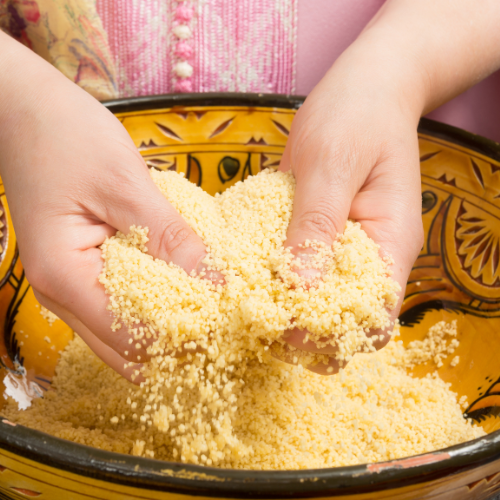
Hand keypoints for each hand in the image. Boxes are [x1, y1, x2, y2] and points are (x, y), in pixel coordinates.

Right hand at [0, 31, 217, 380]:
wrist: (25, 111)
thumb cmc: (66, 138)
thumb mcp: (125, 185)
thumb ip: (168, 237)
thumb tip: (214, 284)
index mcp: (65, 277)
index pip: (130, 337)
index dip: (180, 335)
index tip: (225, 320)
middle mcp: (60, 294)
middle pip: (125, 349)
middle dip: (174, 343)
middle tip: (223, 324)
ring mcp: (69, 286)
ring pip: (123, 333)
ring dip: (165, 326)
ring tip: (210, 308)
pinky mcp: (83, 271)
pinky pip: (121, 305)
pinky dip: (153, 304)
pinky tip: (183, 289)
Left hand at [278, 0, 499, 373]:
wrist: (364, 87)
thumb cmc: (354, 117)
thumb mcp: (331, 165)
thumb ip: (317, 227)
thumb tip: (300, 291)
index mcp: (390, 245)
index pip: (373, 318)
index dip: (332, 336)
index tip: (285, 332)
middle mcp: (374, 257)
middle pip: (350, 321)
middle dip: (309, 335)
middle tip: (259, 326)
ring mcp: (349, 249)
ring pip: (325, 302)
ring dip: (292, 313)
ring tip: (250, 309)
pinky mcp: (325, 236)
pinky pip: (306, 272)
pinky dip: (282, 283)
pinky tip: (251, 281)